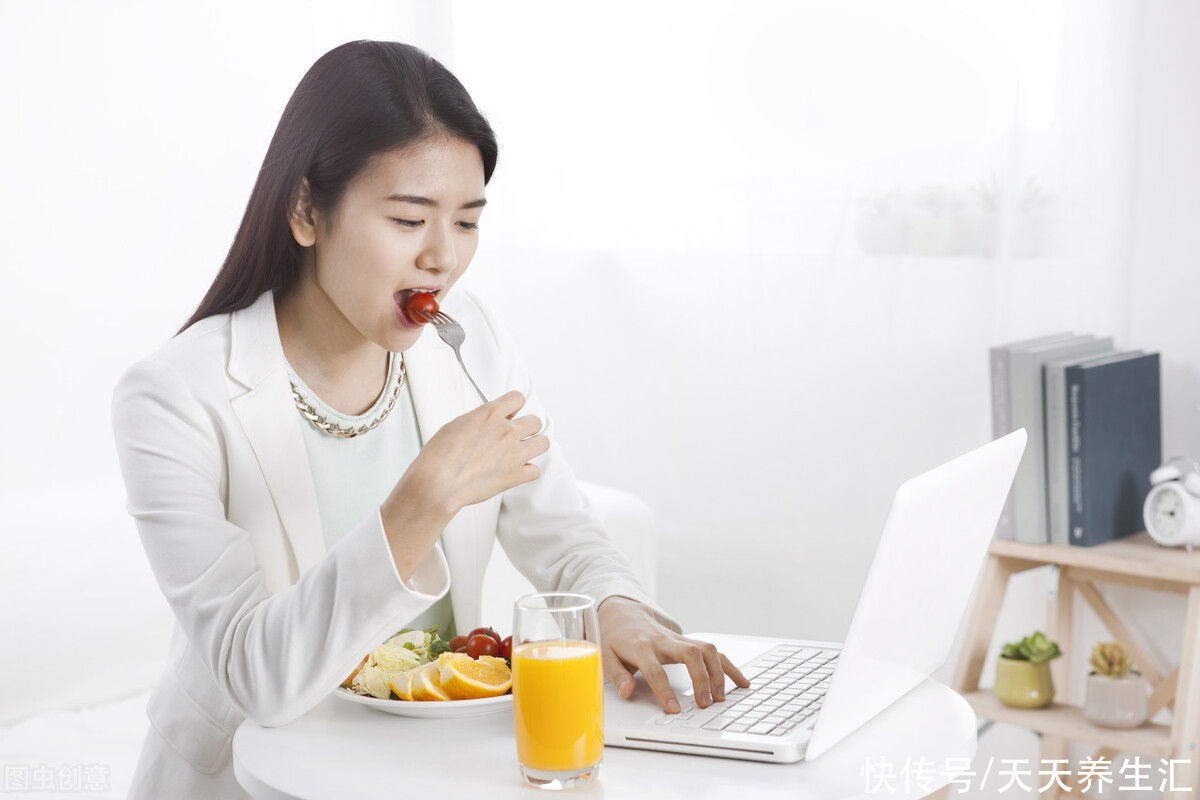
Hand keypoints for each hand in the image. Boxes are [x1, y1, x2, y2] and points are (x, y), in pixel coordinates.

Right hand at [402, 389, 547, 514]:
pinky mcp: (516, 475)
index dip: (515, 406)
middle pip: (535, 421)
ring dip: (534, 446)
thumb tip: (488, 422)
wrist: (438, 483)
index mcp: (490, 414)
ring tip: (523, 452)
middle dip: (527, 428)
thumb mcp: (456, 425)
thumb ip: (479, 420)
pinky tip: (517, 472)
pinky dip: (528, 472)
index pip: (517, 398)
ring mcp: (514, 453)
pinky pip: (536, 470)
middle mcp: (506, 431)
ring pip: (543, 442)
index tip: (512, 413)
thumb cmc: (439, 456)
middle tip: (517, 436)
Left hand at [597, 596, 749, 713]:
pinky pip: (712, 651)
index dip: (665, 691)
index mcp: (641, 647)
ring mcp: (678, 639)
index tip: (674, 710)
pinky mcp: (688, 641)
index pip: (655, 670)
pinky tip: (741, 682)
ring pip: (706, 649)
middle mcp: (663, 641)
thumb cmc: (615, 638)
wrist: (624, 613)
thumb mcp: (605, 655)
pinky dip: (729, 666)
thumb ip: (617, 675)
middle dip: (701, 679)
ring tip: (721, 698)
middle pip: (690, 654)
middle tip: (705, 703)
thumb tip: (627, 692)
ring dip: (718, 673)